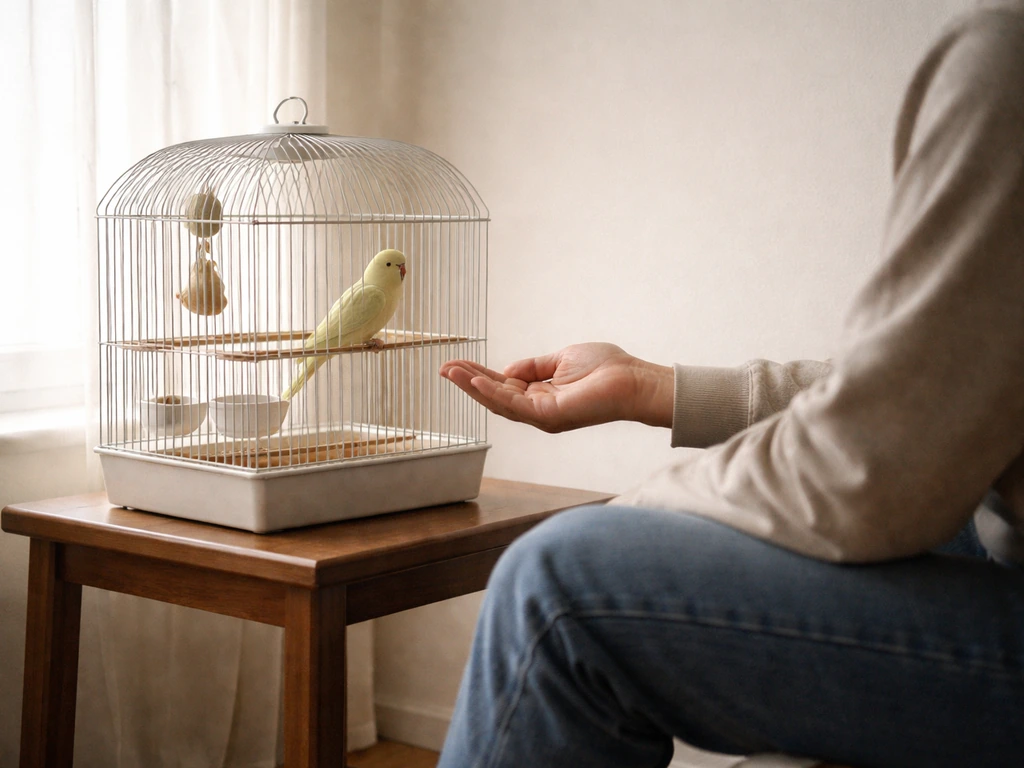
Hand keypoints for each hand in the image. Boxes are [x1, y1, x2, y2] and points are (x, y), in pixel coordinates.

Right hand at [439, 342, 673, 432]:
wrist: (634, 380)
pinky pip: (514, 405)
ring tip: (450, 371)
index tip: (456, 362)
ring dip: (472, 386)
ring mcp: (542, 416)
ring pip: (498, 402)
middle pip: (495, 396)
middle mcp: (538, 410)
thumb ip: (534, 365)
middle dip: (467, 381)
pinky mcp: (549, 416)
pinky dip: (492, 393)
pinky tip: (475, 380)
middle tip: (442, 367)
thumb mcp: (562, 359)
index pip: (502, 385)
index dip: (478, 373)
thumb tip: (506, 369)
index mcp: (541, 395)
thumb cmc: (607, 369)